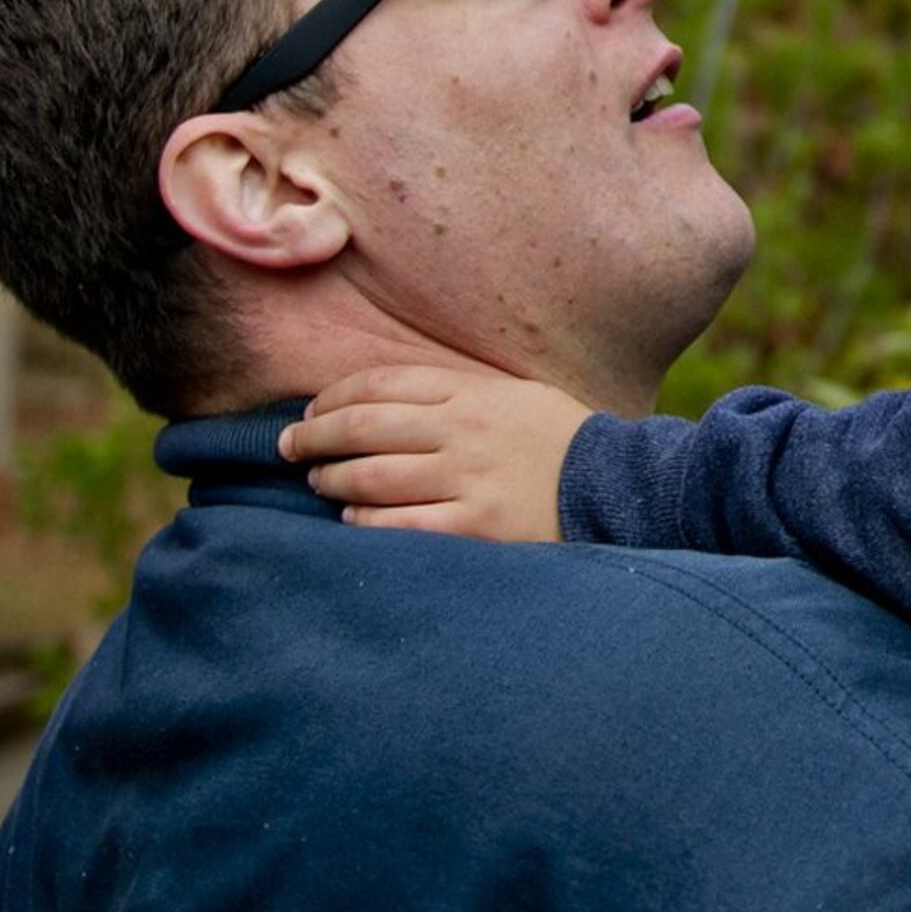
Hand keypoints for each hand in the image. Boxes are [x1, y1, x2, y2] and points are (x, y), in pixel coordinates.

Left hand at [285, 366, 588, 542]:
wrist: (622, 488)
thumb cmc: (560, 441)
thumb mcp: (514, 395)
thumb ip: (456, 394)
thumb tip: (382, 402)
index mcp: (473, 393)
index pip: (381, 384)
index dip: (332, 397)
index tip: (309, 412)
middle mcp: (465, 431)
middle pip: (364, 427)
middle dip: (314, 436)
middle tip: (289, 447)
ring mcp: (470, 480)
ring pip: (372, 476)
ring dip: (331, 477)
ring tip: (319, 480)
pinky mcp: (477, 527)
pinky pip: (399, 524)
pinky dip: (364, 519)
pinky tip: (352, 516)